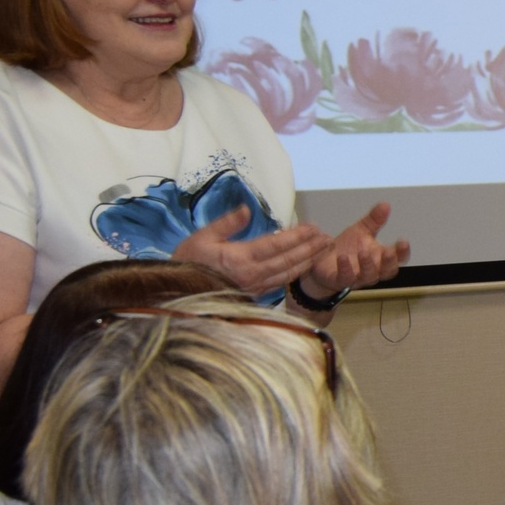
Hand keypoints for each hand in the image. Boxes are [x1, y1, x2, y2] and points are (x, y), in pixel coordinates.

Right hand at [173, 205, 329, 297]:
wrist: (176, 292)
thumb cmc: (186, 263)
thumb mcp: (202, 237)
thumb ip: (227, 223)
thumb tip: (247, 210)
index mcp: (240, 259)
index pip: (277, 245)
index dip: (297, 236)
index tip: (313, 227)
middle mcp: (252, 275)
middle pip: (289, 260)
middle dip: (311, 248)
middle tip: (328, 238)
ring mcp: (254, 287)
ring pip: (288, 273)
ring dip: (308, 261)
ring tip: (324, 250)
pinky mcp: (254, 294)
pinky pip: (280, 282)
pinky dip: (295, 273)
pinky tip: (305, 266)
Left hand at [301, 202, 409, 299]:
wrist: (322, 261)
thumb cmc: (346, 249)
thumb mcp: (361, 231)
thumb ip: (374, 220)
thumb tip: (385, 205)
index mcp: (380, 257)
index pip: (398, 258)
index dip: (402, 252)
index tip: (403, 241)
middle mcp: (372, 270)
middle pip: (388, 271)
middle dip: (389, 262)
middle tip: (389, 252)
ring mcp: (357, 277)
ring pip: (369, 276)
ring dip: (368, 265)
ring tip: (364, 252)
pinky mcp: (340, 280)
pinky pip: (345, 278)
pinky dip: (345, 269)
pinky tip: (343, 258)